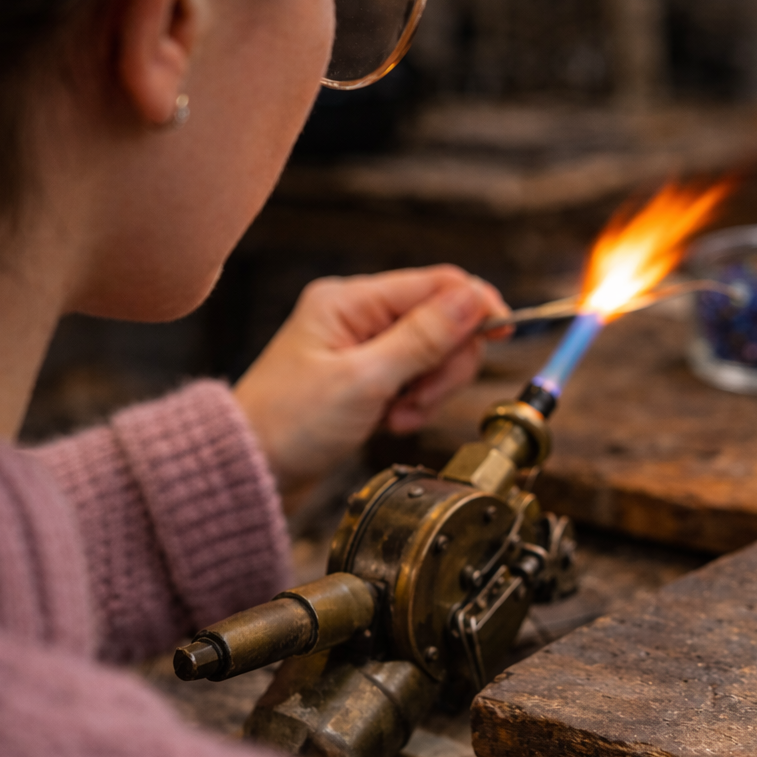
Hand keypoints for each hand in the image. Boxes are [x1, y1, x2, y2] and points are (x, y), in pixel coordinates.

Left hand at [233, 266, 508, 504]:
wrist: (252, 472)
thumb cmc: (288, 424)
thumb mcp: (364, 380)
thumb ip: (424, 337)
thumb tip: (474, 298)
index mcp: (350, 301)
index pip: (436, 284)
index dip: (476, 307)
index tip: (504, 332)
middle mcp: (357, 316)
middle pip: (442, 321)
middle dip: (444, 365)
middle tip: (420, 398)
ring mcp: (363, 347)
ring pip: (433, 356)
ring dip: (428, 391)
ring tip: (396, 416)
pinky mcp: (366, 377)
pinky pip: (415, 381)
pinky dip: (413, 404)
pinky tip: (389, 422)